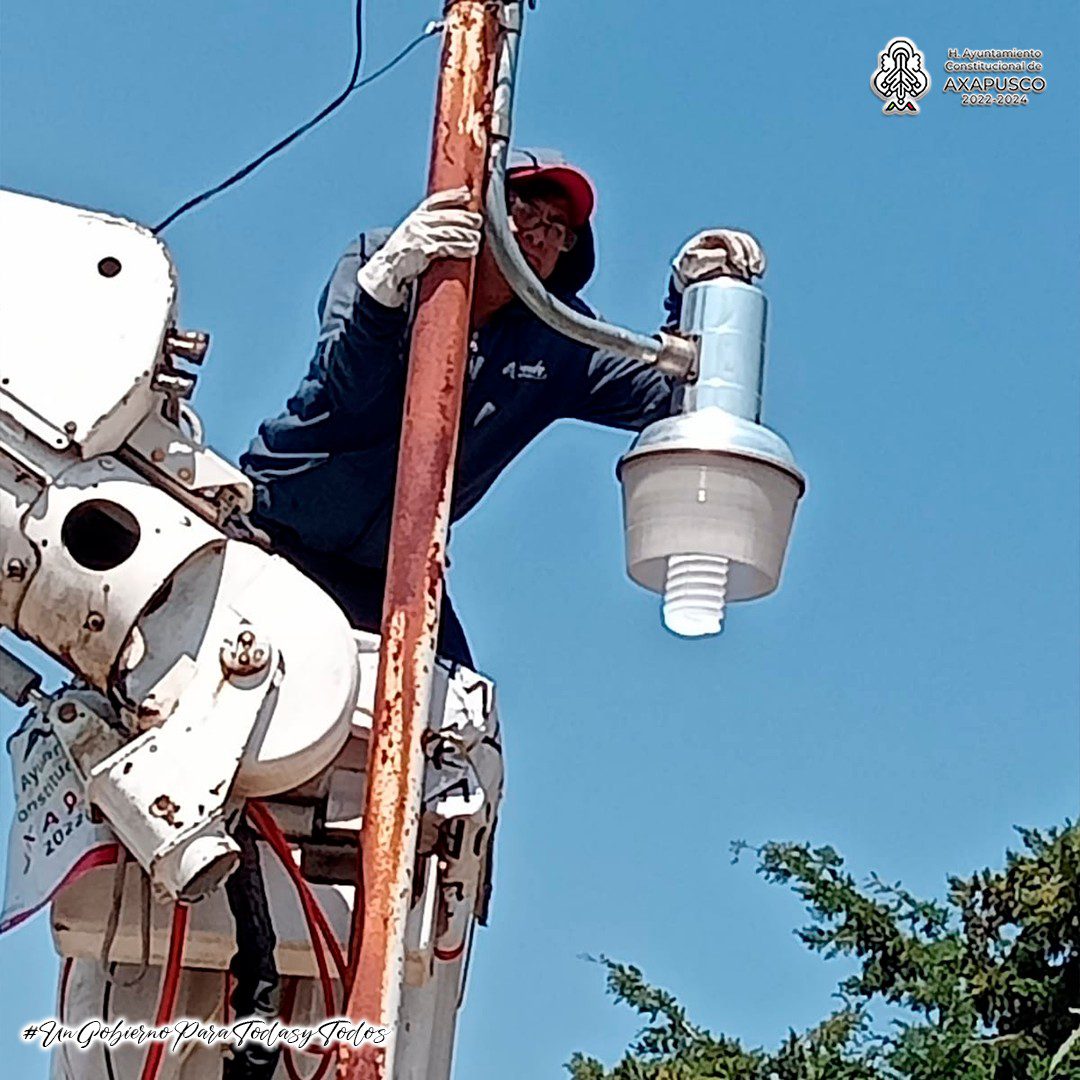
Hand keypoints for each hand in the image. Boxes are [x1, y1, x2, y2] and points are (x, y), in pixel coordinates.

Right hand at [357, 187, 482, 307]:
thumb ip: (429, 223)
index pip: (436, 201)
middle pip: (447, 216)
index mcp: (416, 216)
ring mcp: (420, 235)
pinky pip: (447, 247)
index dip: (452, 195)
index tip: (467, 193)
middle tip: (478, 221)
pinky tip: (470, 249)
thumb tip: (453, 219)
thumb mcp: (413, 231)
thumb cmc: (405, 251)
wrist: (388, 268)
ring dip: (467, 234)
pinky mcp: (424, 250)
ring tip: (477, 238)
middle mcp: (418, 222)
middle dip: (466, 217)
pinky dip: (461, 248)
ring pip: (450, 231)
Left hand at [672, 228, 765, 290]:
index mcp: (710, 238)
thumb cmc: (687, 271)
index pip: (728, 238)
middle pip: (741, 241)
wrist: (687, 281)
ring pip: (749, 246)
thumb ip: (703, 258)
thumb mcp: (689, 264)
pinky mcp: (737, 258)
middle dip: (748, 255)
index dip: (737, 250)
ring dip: (755, 258)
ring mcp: (731, 247)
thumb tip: (724, 255)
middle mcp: (722, 240)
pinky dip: (758, 262)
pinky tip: (760, 272)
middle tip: (749, 271)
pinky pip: (752, 255)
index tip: (740, 264)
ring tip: (756, 273)